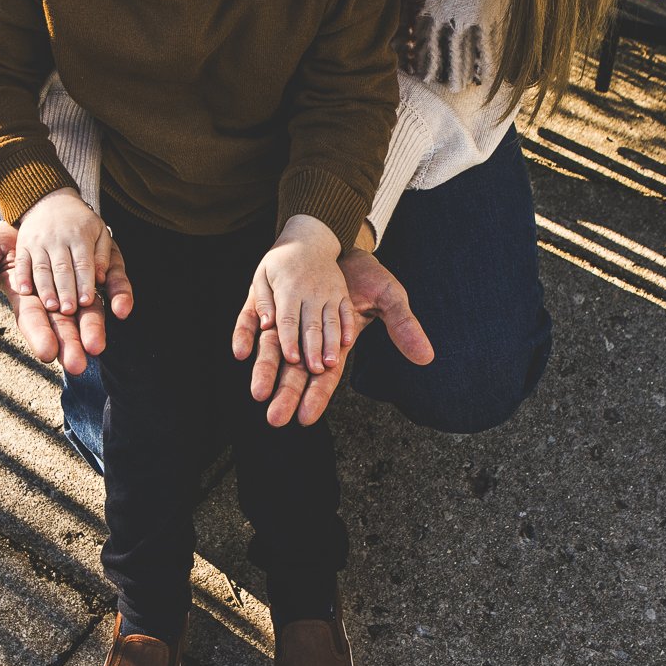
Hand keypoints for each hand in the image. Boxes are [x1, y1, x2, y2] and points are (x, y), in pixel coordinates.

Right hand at [0, 218, 132, 373]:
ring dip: (93, 328)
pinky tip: (122, 309)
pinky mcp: (97, 274)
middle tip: (78, 365)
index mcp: (26, 300)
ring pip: (88, 312)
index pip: (32, 320)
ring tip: (97, 347)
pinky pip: (110, 285)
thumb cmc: (4, 243)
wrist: (36, 222)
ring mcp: (78, 290)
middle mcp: (55, 302)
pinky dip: (118, 296)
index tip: (46, 352)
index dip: (39, 335)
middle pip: (62, 326)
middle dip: (69, 344)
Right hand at [12, 188, 111, 314]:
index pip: (83, 264)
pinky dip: (22, 277)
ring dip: (46, 288)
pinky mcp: (23, 245)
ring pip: (42, 268)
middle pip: (62, 268)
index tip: (86, 301)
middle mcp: (58, 239)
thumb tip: (101, 278)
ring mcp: (38, 242)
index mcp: (80, 237)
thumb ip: (103, 255)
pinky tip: (25, 291)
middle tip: (69, 311)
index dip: (84, 283)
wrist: (51, 201)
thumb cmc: (81, 224)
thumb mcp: (100, 233)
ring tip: (51, 306)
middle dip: (66, 290)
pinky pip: (22, 262)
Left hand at [232, 246, 432, 425]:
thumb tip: (426, 357)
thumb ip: (403, 326)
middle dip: (286, 394)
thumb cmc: (366, 275)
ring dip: (264, 371)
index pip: (325, 376)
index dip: (316, 396)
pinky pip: (255, 320)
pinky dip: (247, 334)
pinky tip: (239, 351)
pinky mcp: (271, 301)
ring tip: (257, 395)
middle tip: (274, 420)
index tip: (305, 419)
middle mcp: (308, 338)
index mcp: (335, 343)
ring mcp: (288, 320)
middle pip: (295, 372)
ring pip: (273, 350)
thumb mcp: (388, 298)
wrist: (342, 245)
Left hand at [239, 215, 355, 375]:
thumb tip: (265, 325)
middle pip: (311, 325)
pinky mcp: (341, 293)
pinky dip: (347, 327)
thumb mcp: (263, 275)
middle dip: (313, 349)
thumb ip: (263, 300)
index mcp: (288, 289)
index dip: (290, 340)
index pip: (288, 319)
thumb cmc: (280, 262)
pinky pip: (346, 311)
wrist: (309, 237)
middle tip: (315, 371)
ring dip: (331, 344)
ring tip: (331, 364)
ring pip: (331, 322)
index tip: (292, 358)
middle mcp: (310, 292)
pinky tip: (347, 342)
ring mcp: (329, 293)